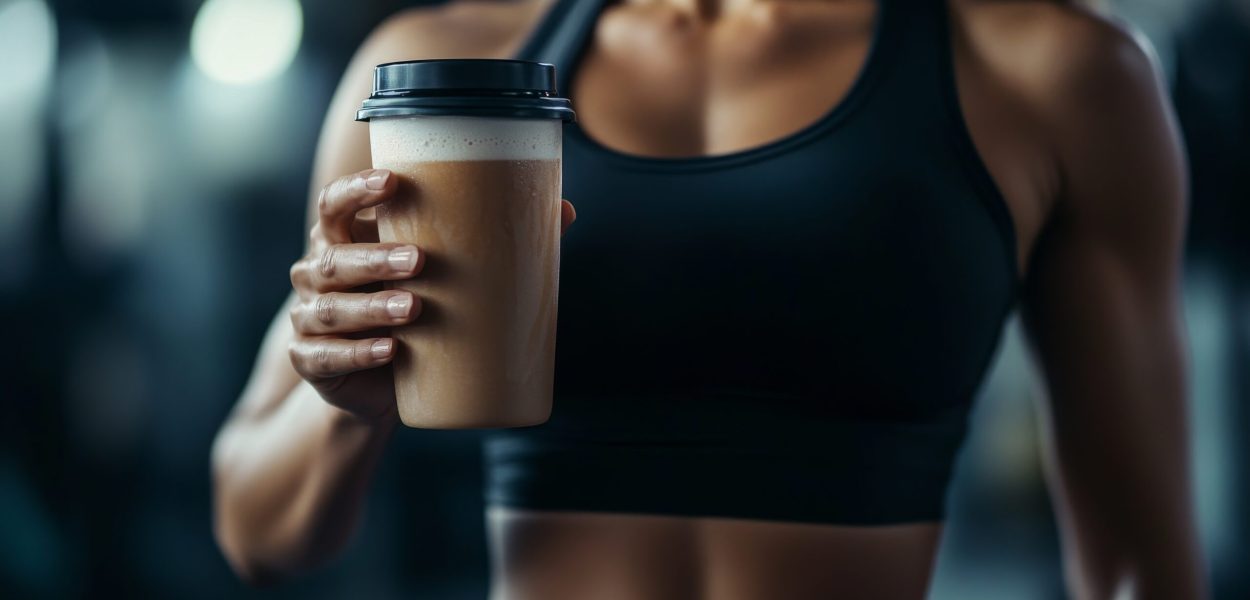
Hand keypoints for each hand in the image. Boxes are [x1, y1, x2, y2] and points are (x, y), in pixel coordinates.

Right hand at [287, 168, 576, 422]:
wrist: (382, 385)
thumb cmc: (415, 311)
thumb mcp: (445, 276)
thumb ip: (494, 243)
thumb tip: (564, 210)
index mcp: (343, 239)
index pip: (334, 204)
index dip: (357, 189)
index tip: (394, 181)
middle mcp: (318, 272)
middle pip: (334, 257)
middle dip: (375, 257)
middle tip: (420, 261)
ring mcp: (309, 318)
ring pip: (331, 307)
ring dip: (372, 307)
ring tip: (414, 309)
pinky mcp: (311, 361)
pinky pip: (327, 356)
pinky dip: (358, 353)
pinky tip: (389, 351)